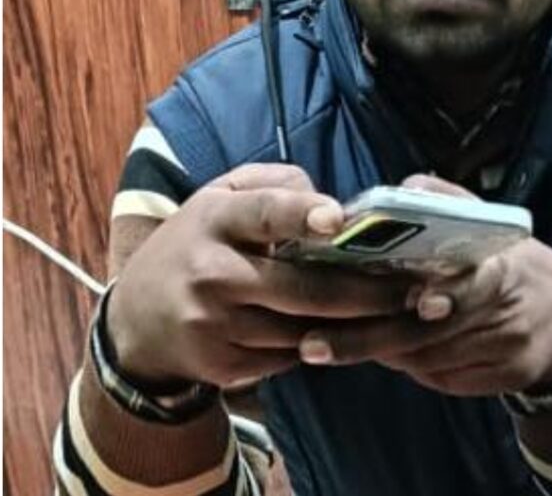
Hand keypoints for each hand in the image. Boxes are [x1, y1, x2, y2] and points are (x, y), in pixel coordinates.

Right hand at [106, 164, 412, 388]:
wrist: (136, 319)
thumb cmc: (197, 243)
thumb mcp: (220, 197)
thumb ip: (272, 185)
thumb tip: (329, 202)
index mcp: (213, 219)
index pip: (262, 213)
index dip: (301, 214)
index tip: (341, 217)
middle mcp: (211, 272)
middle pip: (302, 288)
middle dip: (367, 291)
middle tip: (415, 288)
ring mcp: (214, 325)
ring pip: (304, 330)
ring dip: (358, 324)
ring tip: (405, 312)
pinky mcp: (220, 366)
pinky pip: (288, 358)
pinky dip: (323, 346)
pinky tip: (355, 335)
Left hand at [297, 175, 551, 397]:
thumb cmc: (516, 263)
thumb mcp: (493, 224)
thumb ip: (448, 201)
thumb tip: (405, 189)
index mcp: (507, 270)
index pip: (474, 284)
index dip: (444, 294)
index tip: (409, 300)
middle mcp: (506, 318)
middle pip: (430, 335)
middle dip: (369, 338)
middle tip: (314, 343)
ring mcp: (501, 356)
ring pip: (424, 359)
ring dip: (375, 348)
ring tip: (324, 340)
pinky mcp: (492, 385)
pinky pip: (435, 376)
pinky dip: (403, 362)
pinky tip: (376, 347)